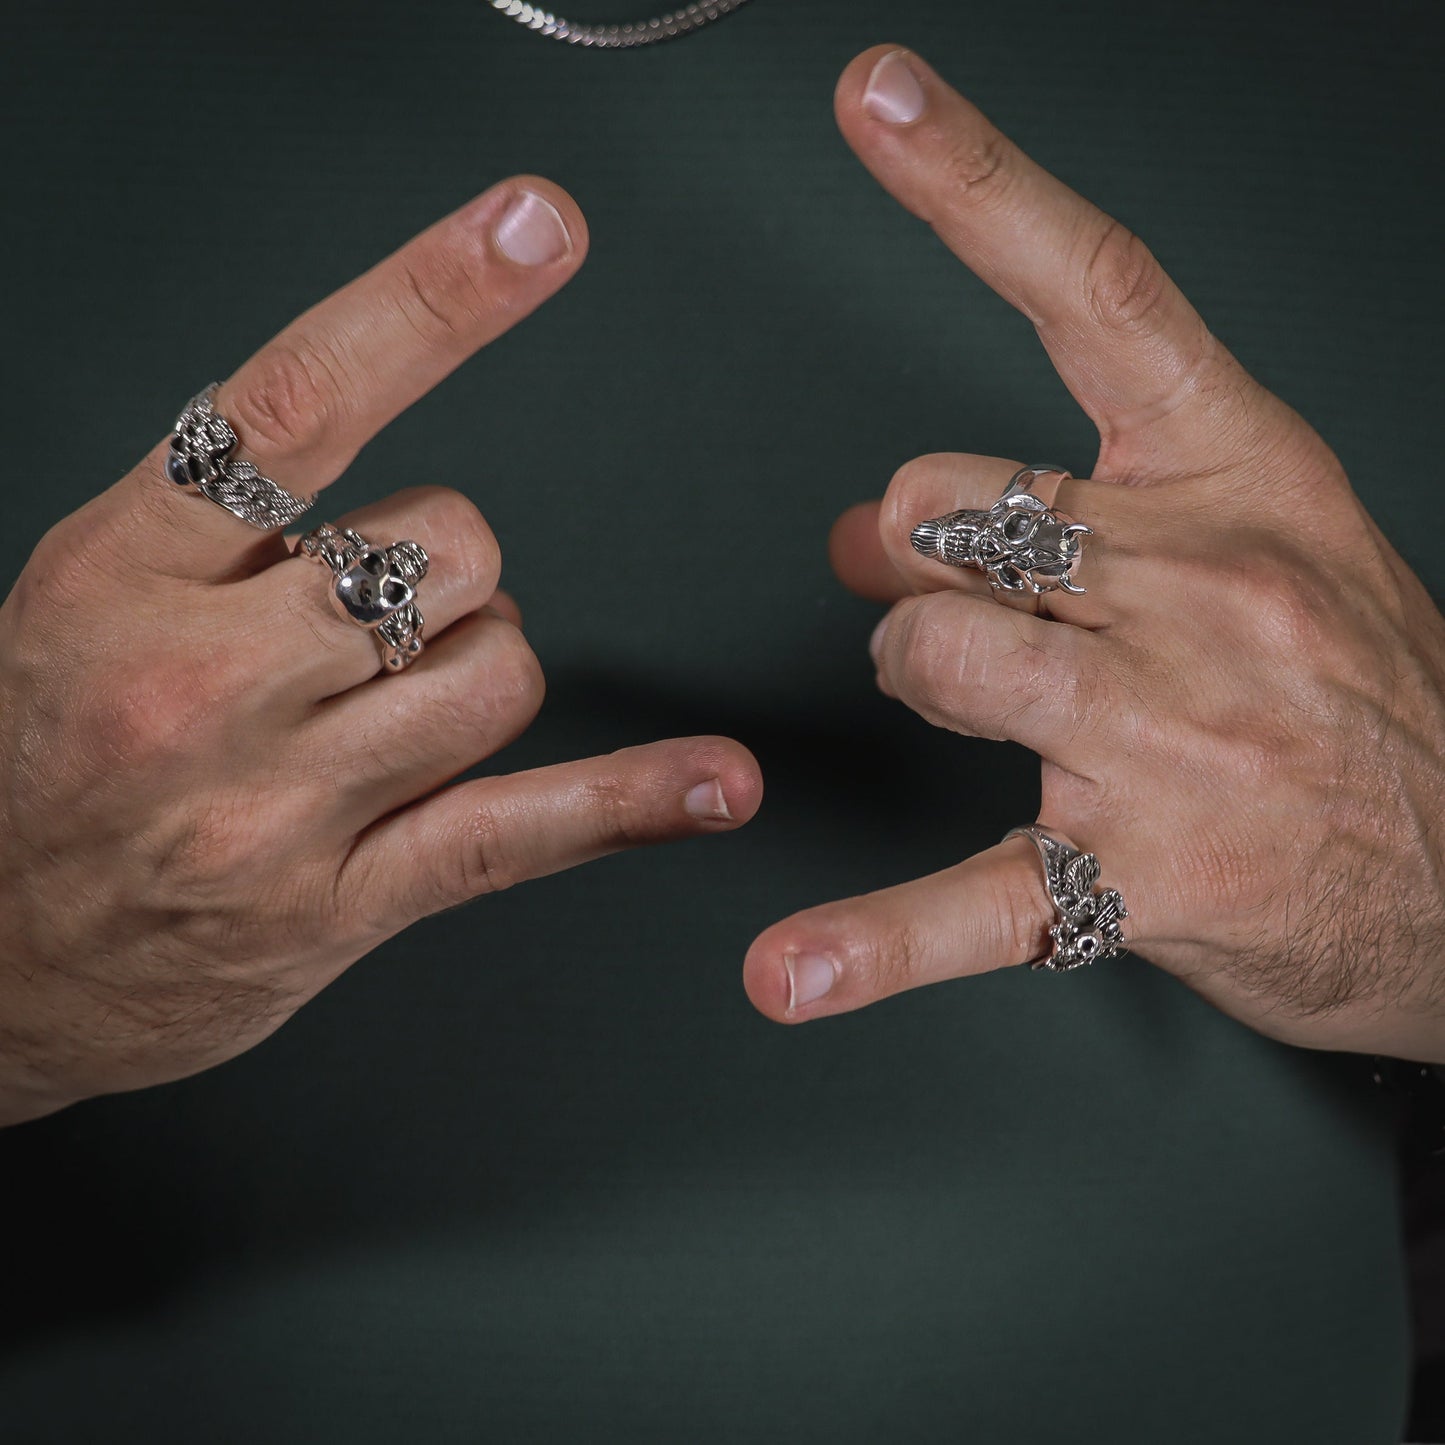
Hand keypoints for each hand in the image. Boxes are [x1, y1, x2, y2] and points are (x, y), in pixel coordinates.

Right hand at [0, 179, 760, 1125]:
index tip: (533, 228)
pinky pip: (518, 829)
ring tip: (397, 715)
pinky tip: (715, 786)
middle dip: (447, 574)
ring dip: (481, 672)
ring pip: (498, 672)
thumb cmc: (42, 757)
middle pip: (448, 548)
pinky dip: (631, 799)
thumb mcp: (90, 597)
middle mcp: (201, 678)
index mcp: (127, 570)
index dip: (430, 300)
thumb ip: (232, 525)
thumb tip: (403, 486)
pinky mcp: (338, 901)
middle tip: (376, 625)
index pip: (299, 400)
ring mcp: (274, 800)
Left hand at [744, 47, 1444, 1059]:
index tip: (878, 100)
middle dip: (913, 553)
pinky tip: (795, 973)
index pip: (1097, 289)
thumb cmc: (1358, 690)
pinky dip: (870, 944)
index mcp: (1240, 475)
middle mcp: (1203, 585)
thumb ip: (1079, 503)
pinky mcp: (1132, 872)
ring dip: (916, 668)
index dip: (974, 184)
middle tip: (942, 591)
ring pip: (931, 651)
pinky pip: (970, 901)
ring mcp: (1167, 733)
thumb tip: (885, 506)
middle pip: (945, 508)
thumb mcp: (1266, 540)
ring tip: (969, 696)